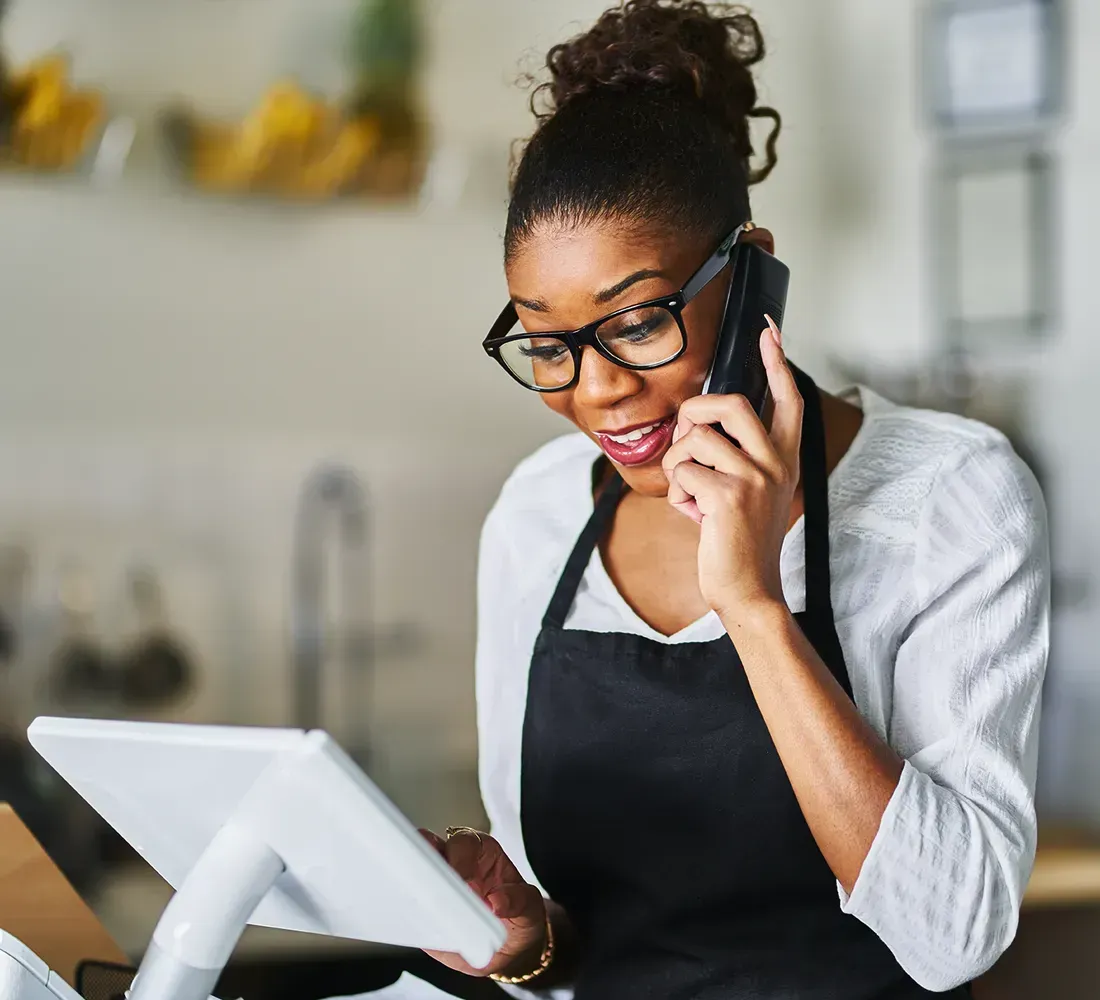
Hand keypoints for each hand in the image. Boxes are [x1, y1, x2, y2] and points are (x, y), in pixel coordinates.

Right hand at [419, 827, 547, 977]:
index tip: (464, 884)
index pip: (466, 843)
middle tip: (434, 888)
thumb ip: (518, 901)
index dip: (462, 860)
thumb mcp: (530, 909)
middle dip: (428, 861)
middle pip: (431, 847)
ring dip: (410, 879)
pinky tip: (409, 917)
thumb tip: (497, 902)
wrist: (509, 949)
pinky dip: (406, 907)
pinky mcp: (425, 910)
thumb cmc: (519, 919)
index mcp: (482, 853)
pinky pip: (410, 903)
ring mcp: (437, 885)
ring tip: (414, 898)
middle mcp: (455, 863)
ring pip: (415, 869)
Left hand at [661, 317, 802, 616]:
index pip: (787, 400)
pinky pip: (682, 472)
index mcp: (784, 460)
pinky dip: (675, 494)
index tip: (770, 332)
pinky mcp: (729, 495)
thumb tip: (696, 424)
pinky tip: (693, 515)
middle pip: (731, 403)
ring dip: (678, 466)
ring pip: (695, 438)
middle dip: (696, 410)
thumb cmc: (739, 541)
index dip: (777, 363)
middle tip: (687, 438)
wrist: (748, 591)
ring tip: (692, 494)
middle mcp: (776, 463)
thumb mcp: (750, 493)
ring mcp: (756, 478)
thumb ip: (735, 458)